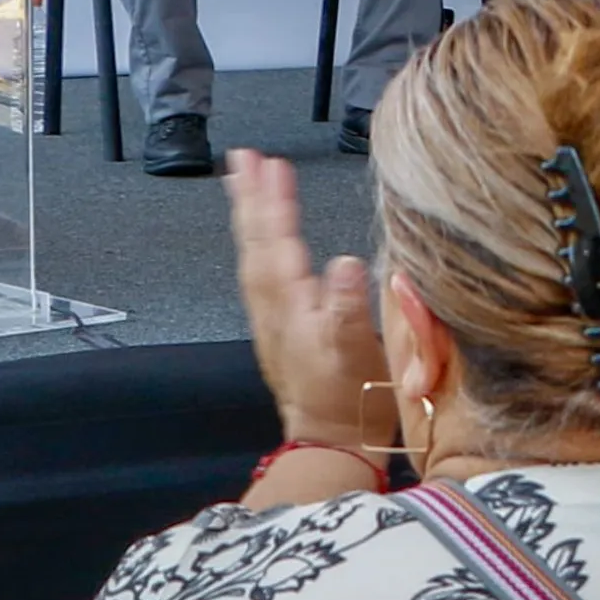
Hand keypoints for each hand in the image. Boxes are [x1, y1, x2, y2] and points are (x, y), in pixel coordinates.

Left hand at [226, 151, 391, 450]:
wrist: (331, 443)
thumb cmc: (349, 399)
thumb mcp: (355, 353)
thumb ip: (348, 308)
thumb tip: (343, 262)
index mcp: (292, 305)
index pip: (278, 241)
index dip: (274, 201)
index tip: (270, 163)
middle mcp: (274, 308)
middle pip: (256, 242)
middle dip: (251, 197)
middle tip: (243, 157)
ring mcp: (273, 319)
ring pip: (253, 255)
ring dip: (249, 216)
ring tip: (246, 184)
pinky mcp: (279, 329)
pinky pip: (260, 272)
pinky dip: (258, 243)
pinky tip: (263, 238)